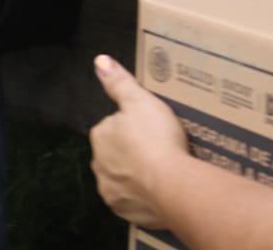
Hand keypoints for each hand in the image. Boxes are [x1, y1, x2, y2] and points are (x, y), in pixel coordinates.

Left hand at [88, 54, 188, 228]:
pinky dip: (144, 198)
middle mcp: (99, 165)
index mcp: (100, 136)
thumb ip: (119, 82)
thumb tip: (100, 61)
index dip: (133, 128)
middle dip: (132, 153)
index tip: (151, 131)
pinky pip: (132, 202)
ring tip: (162, 172)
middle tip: (159, 151)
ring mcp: (111, 190)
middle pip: (115, 155)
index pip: (112, 128)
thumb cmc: (157, 139)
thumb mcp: (140, 100)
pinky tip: (160, 191)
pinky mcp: (125, 211)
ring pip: (122, 179)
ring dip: (136, 176)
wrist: (174, 184)